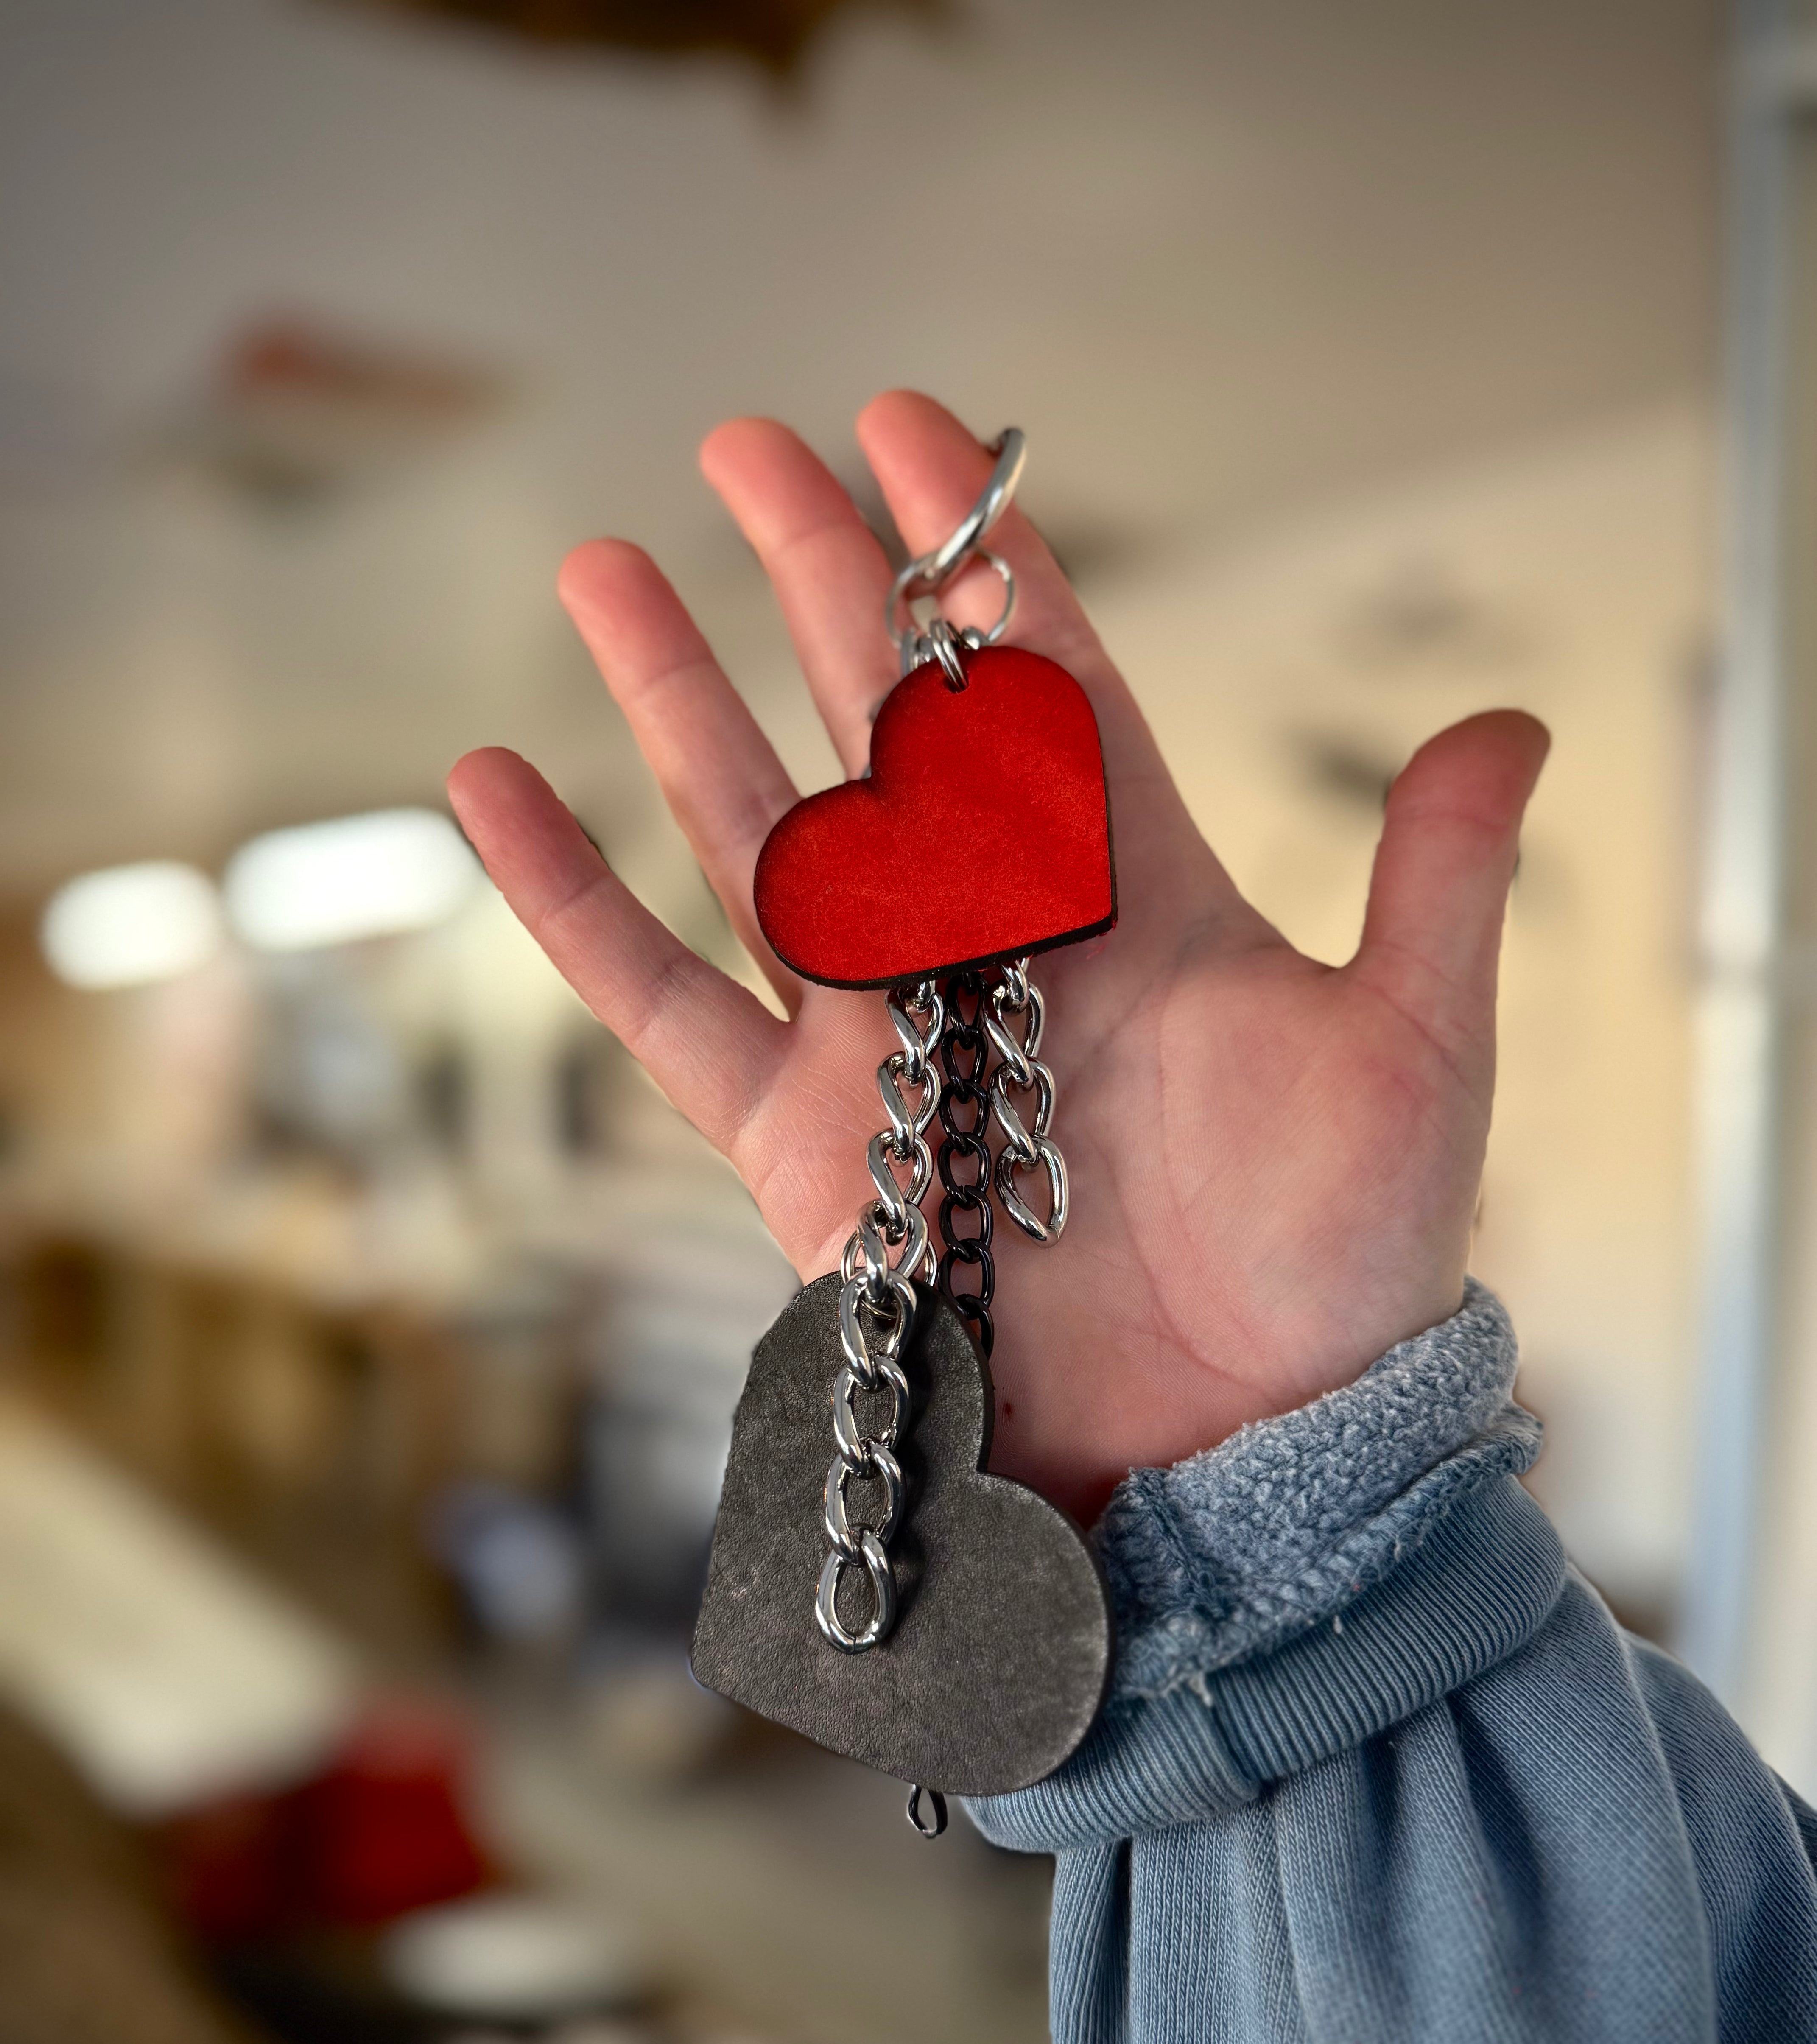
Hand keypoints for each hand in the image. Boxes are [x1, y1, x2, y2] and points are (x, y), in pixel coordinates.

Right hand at [449, 391, 1546, 1525]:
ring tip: (606, 569)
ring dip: (678, 697)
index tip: (913, 433)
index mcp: (1132, 897)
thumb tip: (1511, 722)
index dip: (972, 554)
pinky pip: (657, 1001)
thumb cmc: (1337, 1268)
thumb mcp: (1415, 1056)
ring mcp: (881, 1038)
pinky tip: (495, 784)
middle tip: (742, 446)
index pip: (1035, 681)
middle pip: (878, 720)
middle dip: (814, 578)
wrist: (1227, 1445)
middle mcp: (993, 946)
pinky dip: (571, 900)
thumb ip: (1438, 882)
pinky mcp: (795, 1143)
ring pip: (755, 829)